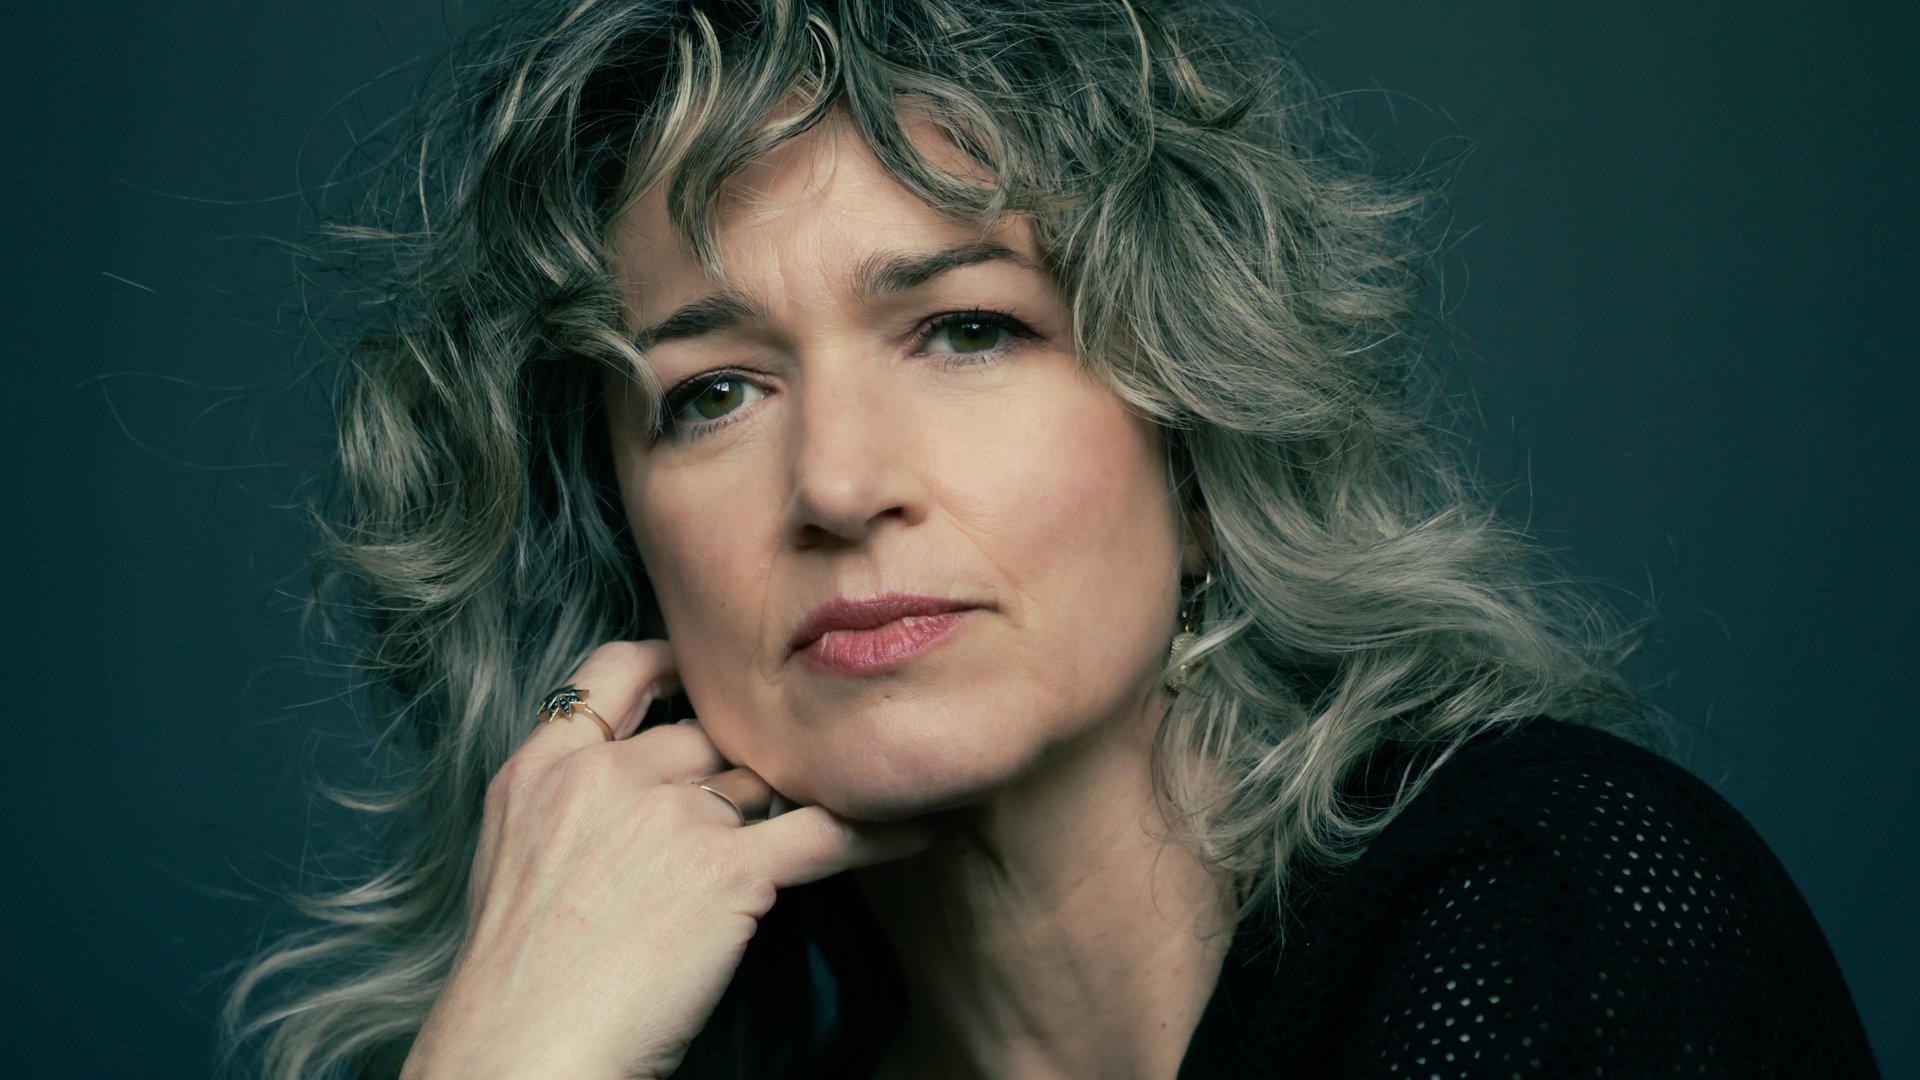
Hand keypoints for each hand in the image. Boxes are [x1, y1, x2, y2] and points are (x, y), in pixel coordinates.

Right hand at [402, 640, 932, 1078]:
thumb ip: (572, 803)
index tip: (706, 678)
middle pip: (707, 735)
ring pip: (765, 781)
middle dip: (745, 765)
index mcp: (543, 769)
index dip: (672, 665)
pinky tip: (917, 831)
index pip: (616, 670)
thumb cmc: (522, 984)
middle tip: (790, 782)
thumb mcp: (515, 857)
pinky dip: (877, 833)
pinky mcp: (725, 871)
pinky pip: (824, 833)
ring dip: (810, 795)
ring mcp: (667, 817)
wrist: (524, 1050)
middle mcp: (605, 776)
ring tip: (871, 791)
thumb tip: (647, 790)